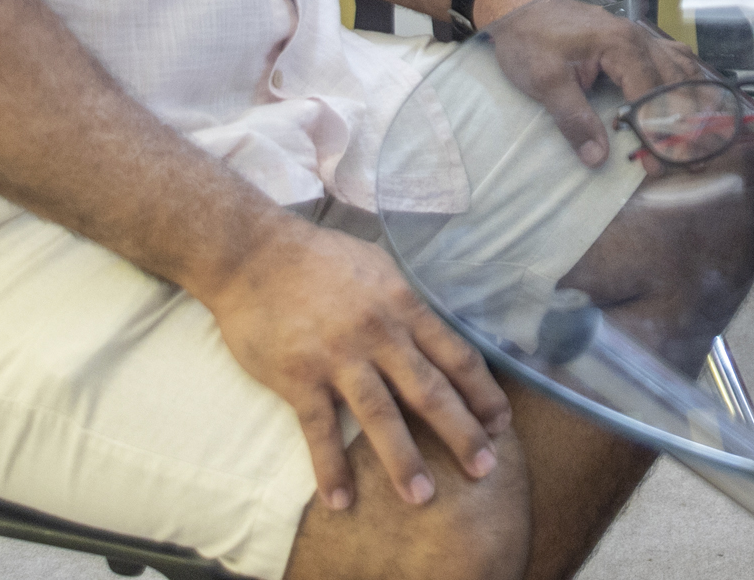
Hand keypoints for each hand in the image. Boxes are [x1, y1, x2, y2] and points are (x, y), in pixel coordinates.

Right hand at [202, 214, 510, 513]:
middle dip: (462, 432)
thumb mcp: (377, 267)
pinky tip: (341, 500)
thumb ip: (405, 303)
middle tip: (484, 468)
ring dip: (403, 460)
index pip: (455, 355)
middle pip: (429, 391)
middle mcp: (378, 333)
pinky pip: (319, 429)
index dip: (482, 392)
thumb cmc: (317, 258)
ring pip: (380, 416)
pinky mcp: (298, 376)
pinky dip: (330, 467)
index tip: (501, 423)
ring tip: (421, 498)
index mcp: (402, 305)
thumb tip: (435, 331)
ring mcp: (338, 357)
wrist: (252, 254)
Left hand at [480, 0, 707, 167]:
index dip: (656, 134)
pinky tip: (686, 99)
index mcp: (622, 45)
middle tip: (686, 161)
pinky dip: (682, 83)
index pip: (651, 96)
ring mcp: (640, 37)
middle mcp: (640, 39)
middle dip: (683, 125)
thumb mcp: (545, 82)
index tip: (654, 166)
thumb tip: (597, 157)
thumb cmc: (529, 41)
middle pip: (675, 85)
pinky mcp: (633, 40)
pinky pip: (670, 60)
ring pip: (680, 71)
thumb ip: (574, 120)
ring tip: (692, 140)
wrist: (516, 9)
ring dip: (689, 105)